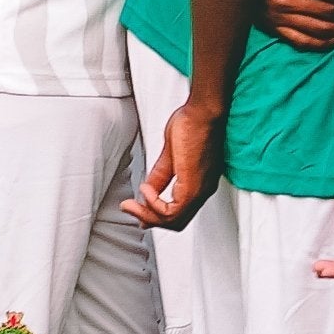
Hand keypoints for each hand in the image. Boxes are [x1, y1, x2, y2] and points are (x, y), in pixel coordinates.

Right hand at [127, 97, 224, 230]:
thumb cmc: (194, 124)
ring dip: (148, 214)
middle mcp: (203, 189)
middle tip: (130, 209)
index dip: (155, 215)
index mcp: (199, 184)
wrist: (204, 112)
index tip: (135, 207)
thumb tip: (147, 192)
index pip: (178, 213)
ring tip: (133, 203)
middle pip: (176, 221)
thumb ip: (160, 177)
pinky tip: (145, 191)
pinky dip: (154, 205)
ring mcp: (201, 189)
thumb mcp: (170, 157)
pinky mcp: (195, 185)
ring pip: (174, 220)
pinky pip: (173, 210)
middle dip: (149, 218)